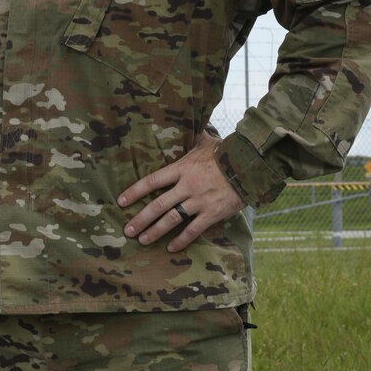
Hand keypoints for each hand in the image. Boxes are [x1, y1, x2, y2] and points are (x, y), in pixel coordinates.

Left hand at [117, 133, 242, 251]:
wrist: (250, 166)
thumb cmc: (226, 152)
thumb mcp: (205, 141)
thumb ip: (191, 137)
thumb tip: (184, 122)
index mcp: (182, 168)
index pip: (152, 181)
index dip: (134, 192)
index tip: (121, 201)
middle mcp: (187, 186)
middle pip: (158, 205)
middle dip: (140, 219)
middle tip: (127, 230)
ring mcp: (199, 201)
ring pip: (172, 219)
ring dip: (155, 231)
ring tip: (142, 240)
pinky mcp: (212, 213)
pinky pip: (193, 230)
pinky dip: (181, 240)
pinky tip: (171, 248)